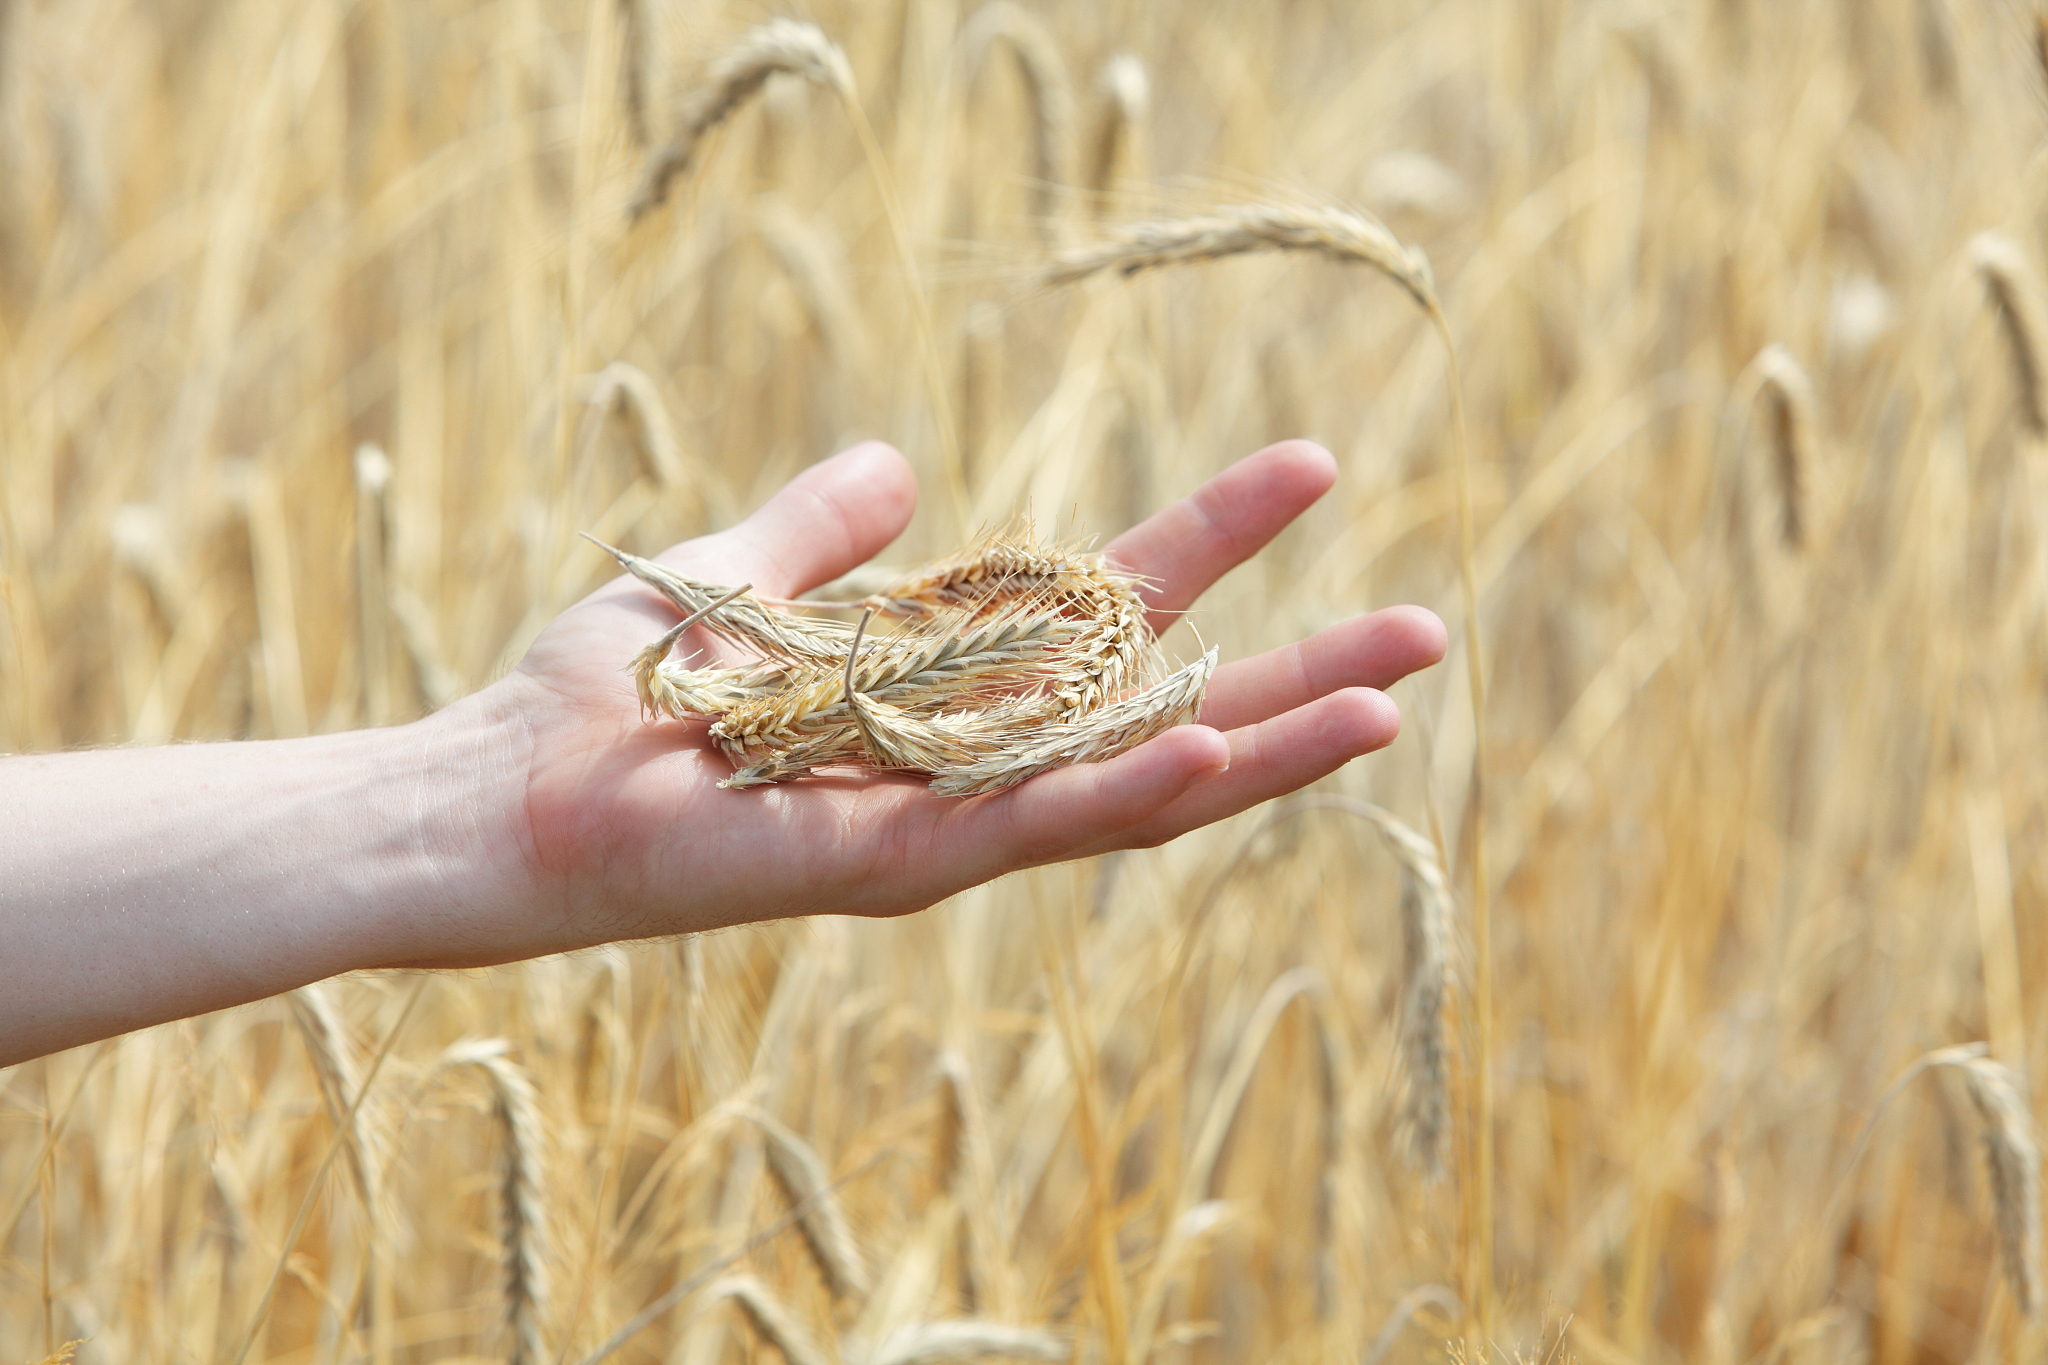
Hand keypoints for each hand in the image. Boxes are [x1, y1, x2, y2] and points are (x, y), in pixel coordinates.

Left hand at [464, 439, 1445, 957]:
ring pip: (1121, 793)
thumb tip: (901, 470)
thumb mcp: (728, 580)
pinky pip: (1017, 833)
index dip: (1210, 541)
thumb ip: (817, 531)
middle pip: (1156, 717)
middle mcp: (958, 765)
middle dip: (1291, 678)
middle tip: (1428, 637)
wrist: (487, 795)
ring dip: (1253, 757)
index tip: (1312, 464)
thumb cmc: (598, 698)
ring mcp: (927, 826)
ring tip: (1382, 713)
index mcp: (942, 690)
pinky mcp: (872, 869)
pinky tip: (1215, 762)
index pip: (1107, 614)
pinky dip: (1118, 800)